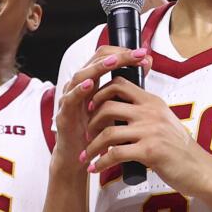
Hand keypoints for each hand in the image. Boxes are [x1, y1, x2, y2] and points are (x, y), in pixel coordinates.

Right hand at [54, 46, 148, 162]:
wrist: (81, 158)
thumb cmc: (98, 132)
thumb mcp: (117, 107)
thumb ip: (127, 87)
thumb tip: (147, 63)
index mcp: (92, 83)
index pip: (105, 58)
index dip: (123, 53)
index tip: (143, 54)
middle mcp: (79, 87)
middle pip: (94, 62)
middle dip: (116, 56)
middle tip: (136, 54)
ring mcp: (69, 99)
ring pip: (81, 76)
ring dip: (98, 68)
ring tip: (114, 62)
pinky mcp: (63, 115)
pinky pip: (70, 99)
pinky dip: (79, 91)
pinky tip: (90, 85)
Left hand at [81, 69, 211, 191]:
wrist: (199, 169)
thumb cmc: (180, 149)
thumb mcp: (165, 121)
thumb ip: (146, 114)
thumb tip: (120, 113)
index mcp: (153, 102)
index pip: (119, 85)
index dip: (100, 94)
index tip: (91, 108)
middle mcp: (151, 113)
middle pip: (107, 107)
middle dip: (90, 122)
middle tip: (86, 134)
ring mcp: (151, 131)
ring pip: (108, 133)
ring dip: (91, 146)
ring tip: (86, 155)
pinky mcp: (149, 151)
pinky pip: (115, 154)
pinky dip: (100, 163)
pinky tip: (95, 168)